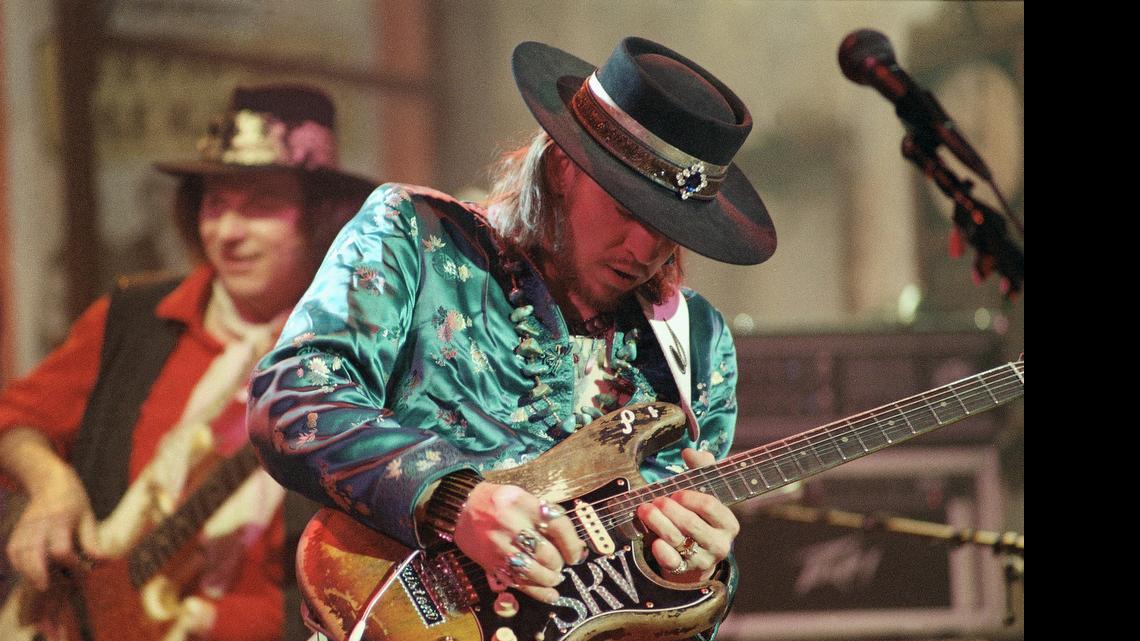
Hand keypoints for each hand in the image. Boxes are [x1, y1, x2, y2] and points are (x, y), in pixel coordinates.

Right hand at [6, 460, 101, 590]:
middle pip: (33, 552)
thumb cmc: (74, 500)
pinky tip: (29, 574)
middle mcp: (39, 524)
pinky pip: (14, 552)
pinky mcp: (17, 532)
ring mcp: (25, 528)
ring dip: (27, 572)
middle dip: (37, 572)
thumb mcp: (88, 517)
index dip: (71, 563)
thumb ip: (92, 541)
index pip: (61, 549)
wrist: (49, 481)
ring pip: (19, 553)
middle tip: (44, 588)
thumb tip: (102, 562)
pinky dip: (19, 565)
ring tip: (39, 585)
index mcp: (61, 519)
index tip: (83, 569)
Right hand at [452, 482, 587, 603]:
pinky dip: (537, 592)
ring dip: (549, 579)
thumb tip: (574, 544)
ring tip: (553, 577)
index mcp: (523, 504)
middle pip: (545, 552)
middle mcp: (511, 524)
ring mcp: (499, 546)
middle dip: (558, 563)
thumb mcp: (523, 497)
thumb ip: (545, 516)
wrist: (462, 508)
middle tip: (559, 565)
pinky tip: (549, 594)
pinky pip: (517, 582)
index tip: (576, 555)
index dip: (572, 544)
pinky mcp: (491, 563)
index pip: (557, 525)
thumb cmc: (498, 501)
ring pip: (532, 571)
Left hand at [636, 448, 738, 582]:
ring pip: (678, 540)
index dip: (690, 497)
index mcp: (728, 522)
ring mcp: (703, 559)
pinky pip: (672, 562)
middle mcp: (720, 543)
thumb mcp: (706, 491)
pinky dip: (661, 551)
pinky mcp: (686, 570)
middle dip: (670, 509)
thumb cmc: (700, 515)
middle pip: (691, 524)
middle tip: (656, 500)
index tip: (676, 491)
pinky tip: (653, 540)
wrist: (697, 554)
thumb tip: (689, 451)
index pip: (711, 506)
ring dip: (658, 523)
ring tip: (645, 510)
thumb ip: (702, 468)